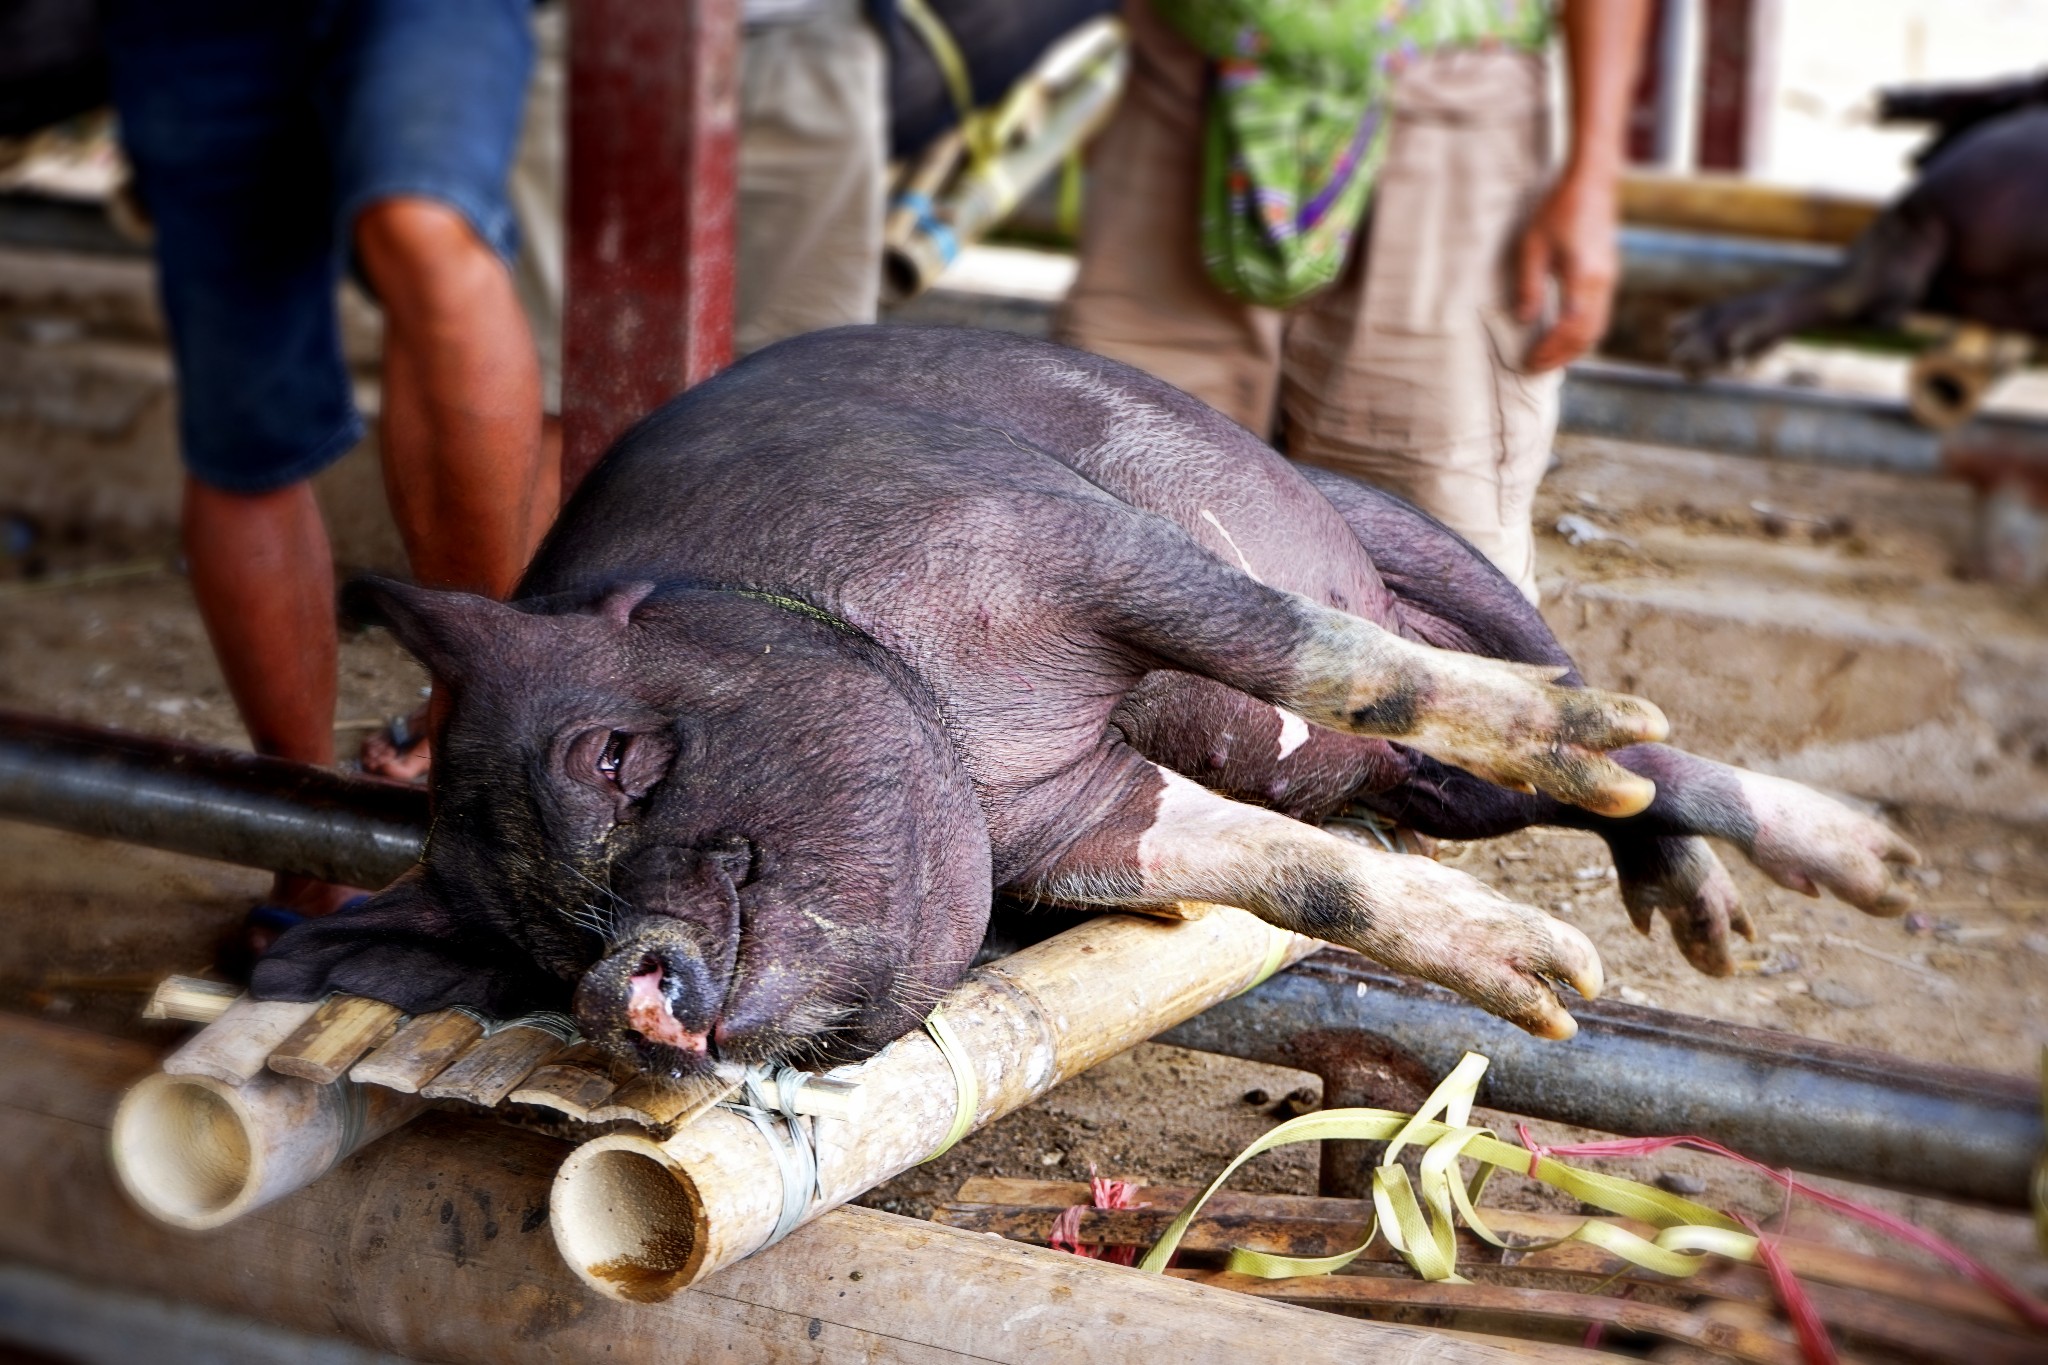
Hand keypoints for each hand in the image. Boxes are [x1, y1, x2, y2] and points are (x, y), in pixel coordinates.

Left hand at [1513, 169, 1620, 372]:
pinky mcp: (1609, 276)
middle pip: (1586, 335)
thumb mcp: (1532, 247)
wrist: (1592, 185)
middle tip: (1535, 367)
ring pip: (1597, 328)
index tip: (1529, 360)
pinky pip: (1600, 315)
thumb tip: (1524, 320)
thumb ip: (1529, 286)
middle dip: (1561, 355)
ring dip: (1574, 348)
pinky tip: (1564, 336)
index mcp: (1583, 277)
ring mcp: (1609, 280)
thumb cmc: (1558, 211)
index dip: (1550, 349)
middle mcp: (1602, 283)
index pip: (1569, 327)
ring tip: (1549, 358)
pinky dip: (1583, 333)